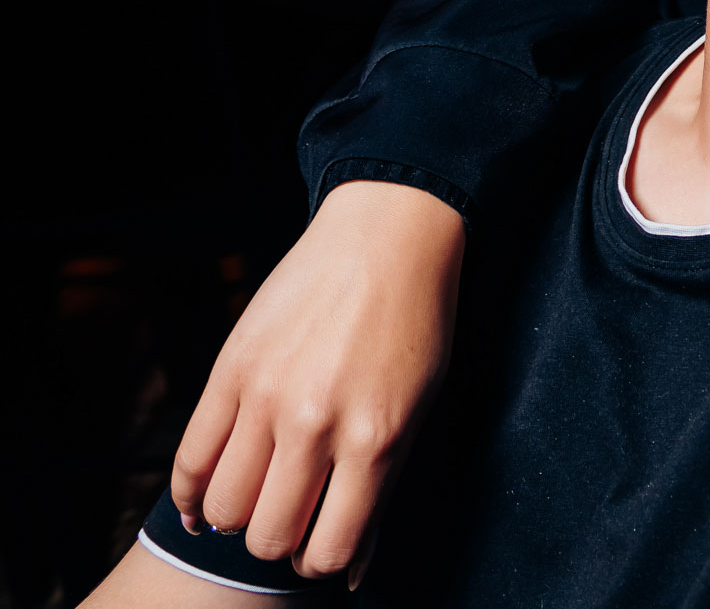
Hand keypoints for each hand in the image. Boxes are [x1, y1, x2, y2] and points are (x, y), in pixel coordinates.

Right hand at [171, 182, 465, 583]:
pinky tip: (206, 497)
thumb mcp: (417, 410)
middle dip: (278, 541)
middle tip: (292, 515)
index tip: (325, 543)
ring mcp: (266, 396)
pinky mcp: (229, 370)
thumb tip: (351, 573)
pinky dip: (190, 494)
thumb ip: (381, 490)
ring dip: (238, 516)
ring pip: (222, 507)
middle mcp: (316, 424)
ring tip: (259, 493)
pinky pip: (189, 459)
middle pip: (267, 536)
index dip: (323, 561)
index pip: (328, 548)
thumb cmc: (414, 326)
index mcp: (375, 438)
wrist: (385, 239)